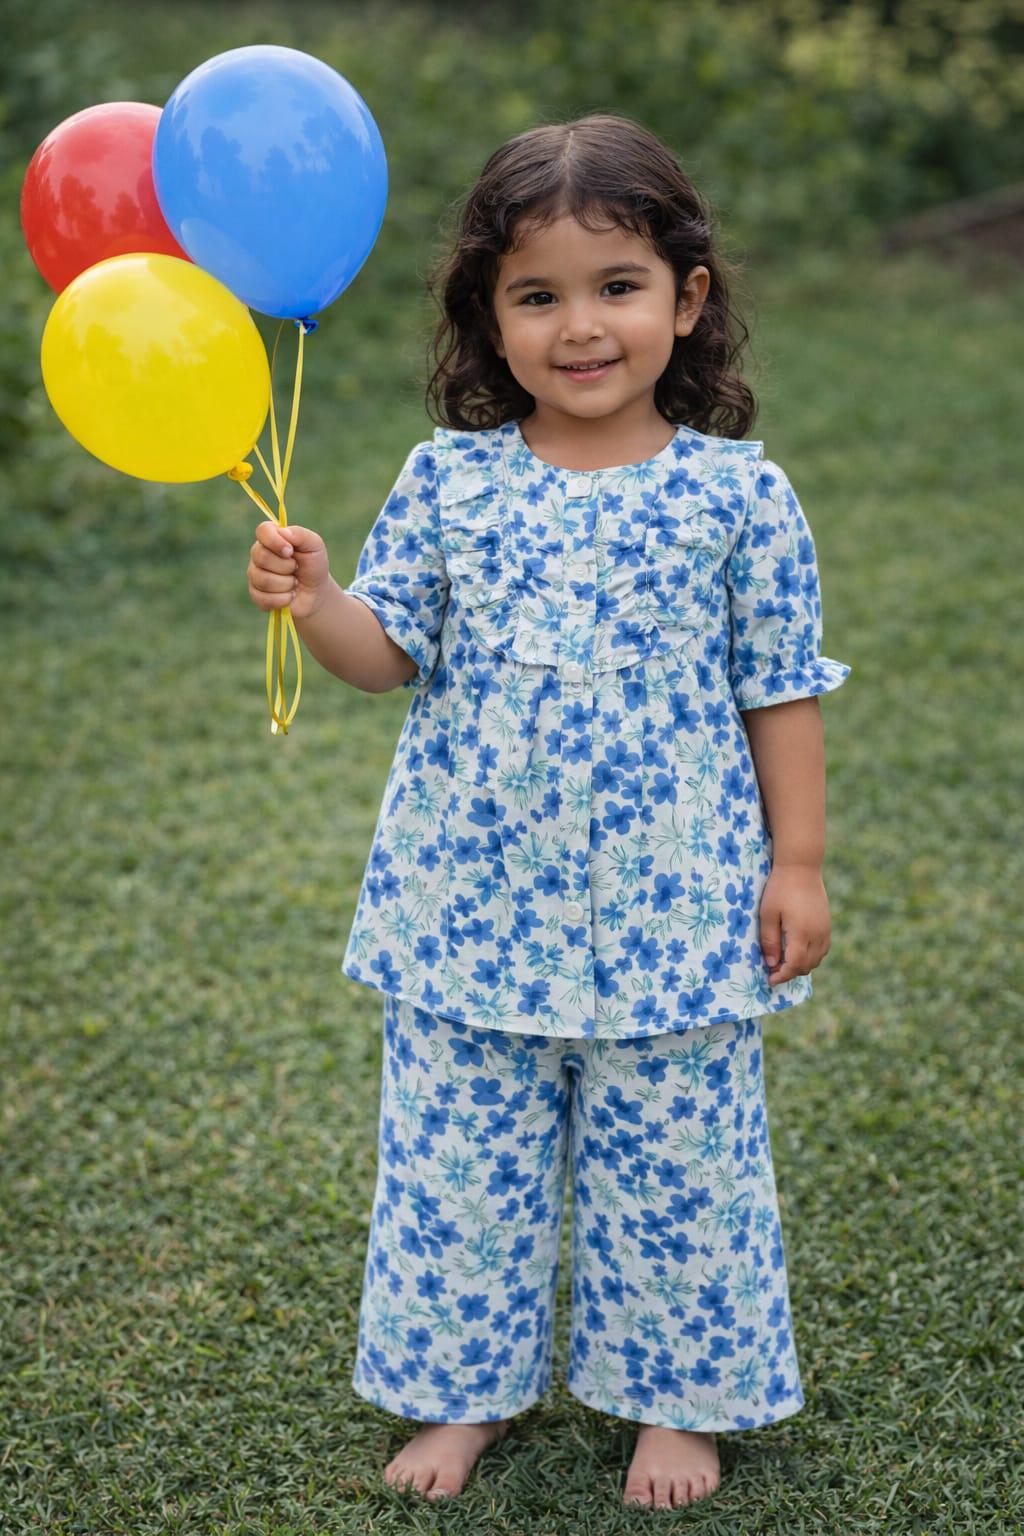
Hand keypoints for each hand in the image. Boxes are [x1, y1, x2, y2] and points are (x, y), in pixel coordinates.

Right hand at [247, 521, 330, 620]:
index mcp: (271, 538)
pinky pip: (263, 598)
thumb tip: (283, 532)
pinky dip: (283, 599)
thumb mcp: (315, 546)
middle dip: (286, 566)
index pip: (262, 531)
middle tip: (296, 568)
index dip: (275, 541)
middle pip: (261, 557)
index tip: (290, 551)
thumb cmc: (313, 565)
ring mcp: (255, 575)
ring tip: (294, 583)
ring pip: (263, 580)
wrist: (315, 593)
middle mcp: (259, 554)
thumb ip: (301, 535)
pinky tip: (290, 596)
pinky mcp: (256, 595)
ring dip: (286, 584)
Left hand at [758, 863, 831, 986]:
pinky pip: (823, 949)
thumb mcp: (768, 914)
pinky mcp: (827, 925)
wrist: (801, 867)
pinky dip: (812, 956)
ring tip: (784, 961)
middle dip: (790, 972)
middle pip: (806, 966)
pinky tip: (798, 950)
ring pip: (817, 959)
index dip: (782, 976)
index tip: (770, 980)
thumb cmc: (780, 889)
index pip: (794, 965)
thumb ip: (769, 941)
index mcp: (801, 934)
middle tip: (773, 970)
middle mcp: (817, 935)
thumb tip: (771, 964)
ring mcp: (825, 930)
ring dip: (801, 965)